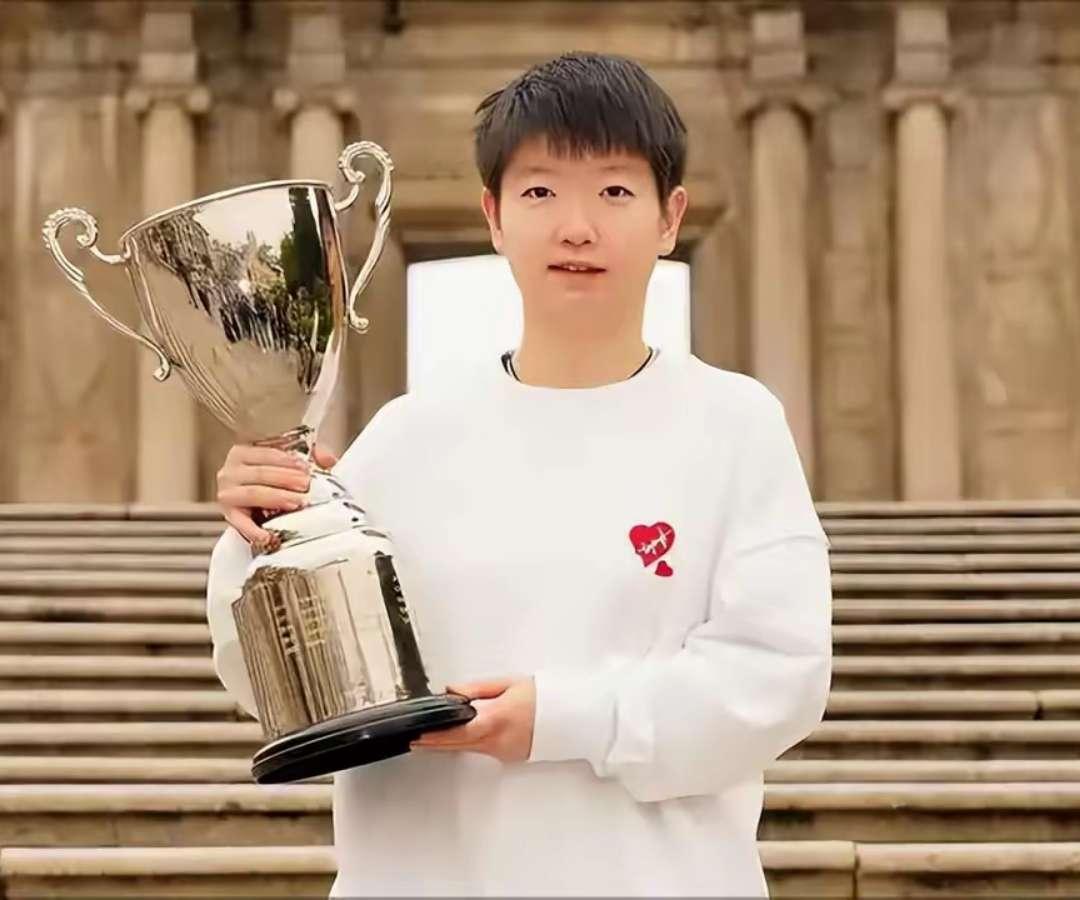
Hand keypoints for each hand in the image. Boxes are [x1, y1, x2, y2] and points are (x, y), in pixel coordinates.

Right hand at [216, 442, 338, 544]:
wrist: (253, 503)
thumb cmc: (271, 479)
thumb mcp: (288, 463)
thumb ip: (310, 456)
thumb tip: (328, 459)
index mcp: (243, 453)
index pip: (266, 453)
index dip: (287, 460)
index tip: (305, 468)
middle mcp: (231, 471)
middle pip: (261, 473)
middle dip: (286, 478)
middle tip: (306, 485)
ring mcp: (227, 492)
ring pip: (253, 493)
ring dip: (277, 497)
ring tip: (298, 502)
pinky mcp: (228, 514)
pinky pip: (240, 523)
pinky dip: (254, 530)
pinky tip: (269, 535)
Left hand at [410, 675, 535, 762]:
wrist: (570, 716)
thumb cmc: (543, 697)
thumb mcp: (508, 683)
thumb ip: (477, 688)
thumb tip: (452, 691)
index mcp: (496, 718)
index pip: (457, 732)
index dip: (436, 736)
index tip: (420, 736)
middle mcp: (499, 740)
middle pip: (459, 745)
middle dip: (436, 744)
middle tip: (417, 741)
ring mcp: (504, 752)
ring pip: (470, 749)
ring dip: (451, 744)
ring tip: (431, 740)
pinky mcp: (509, 757)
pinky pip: (484, 751)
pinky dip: (471, 745)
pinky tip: (461, 740)